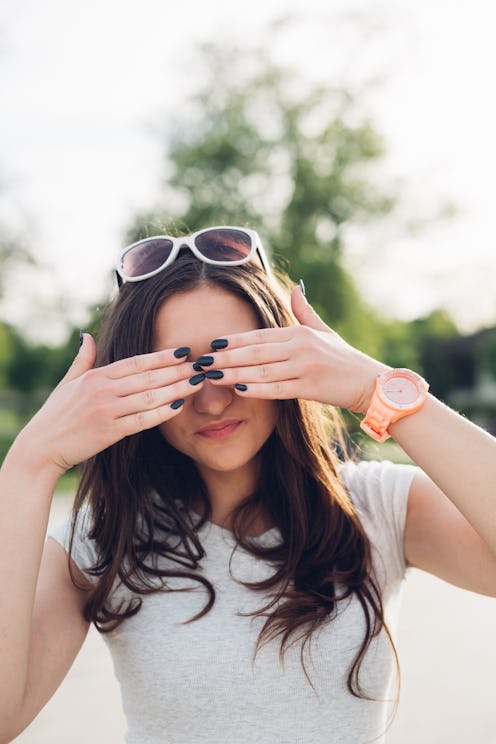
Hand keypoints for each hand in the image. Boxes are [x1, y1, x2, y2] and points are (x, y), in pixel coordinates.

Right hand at [13, 335, 200, 476]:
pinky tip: (179, 406)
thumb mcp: (68, 382)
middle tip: (200, 365)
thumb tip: (87, 336)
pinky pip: (142, 420)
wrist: (42, 447)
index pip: (136, 362)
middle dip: (177, 370)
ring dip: (176, 389)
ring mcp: (106, 410)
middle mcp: (102, 390)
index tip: (184, 351)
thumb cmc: (56, 414)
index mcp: (96, 376)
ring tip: (197, 383)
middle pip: (147, 377)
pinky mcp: (109, 432)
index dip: (161, 356)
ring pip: (149, 396)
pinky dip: (162, 413)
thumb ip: (83, 359)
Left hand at [205, 285, 388, 412]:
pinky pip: (277, 388)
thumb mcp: (326, 331)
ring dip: (234, 373)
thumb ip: (305, 311)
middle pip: (255, 351)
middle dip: (226, 358)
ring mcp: (305, 367)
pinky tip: (238, 389)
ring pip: (261, 370)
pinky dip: (257, 389)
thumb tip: (294, 287)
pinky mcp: (311, 387)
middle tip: (201, 362)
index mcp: (300, 332)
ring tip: (212, 377)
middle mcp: (301, 346)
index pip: (259, 335)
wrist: (371, 383)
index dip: (234, 340)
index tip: (212, 344)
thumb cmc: (345, 359)